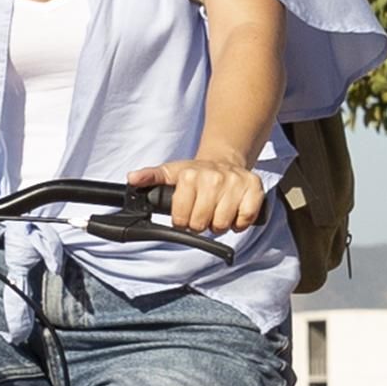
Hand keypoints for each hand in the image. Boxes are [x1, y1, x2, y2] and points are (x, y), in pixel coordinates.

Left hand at [134, 156, 268, 236]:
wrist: (225, 161)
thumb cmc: (195, 174)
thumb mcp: (171, 173)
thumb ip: (151, 177)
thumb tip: (132, 178)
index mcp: (189, 175)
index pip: (181, 219)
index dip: (182, 221)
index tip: (186, 213)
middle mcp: (213, 177)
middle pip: (202, 224)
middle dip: (201, 224)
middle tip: (203, 212)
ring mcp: (235, 182)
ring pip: (223, 224)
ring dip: (220, 223)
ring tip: (217, 211)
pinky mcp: (254, 188)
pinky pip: (246, 219)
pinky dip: (240, 222)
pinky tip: (233, 211)